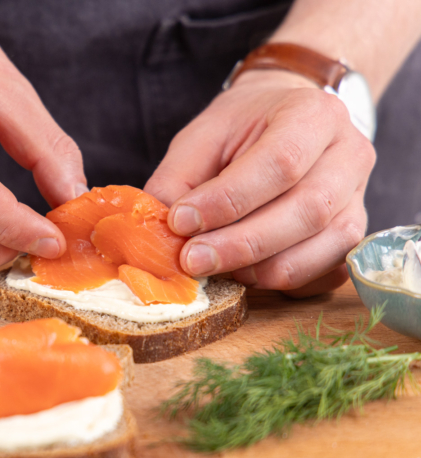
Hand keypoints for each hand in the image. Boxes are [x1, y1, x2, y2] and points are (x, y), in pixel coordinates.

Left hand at [145, 69, 375, 297]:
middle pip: (307, 210)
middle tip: (193, 261)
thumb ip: (178, 180)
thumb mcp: (201, 137)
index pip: (280, 163)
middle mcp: (349, 155)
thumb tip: (158, 233)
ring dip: (262, 269)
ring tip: (217, 267)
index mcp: (314, 114)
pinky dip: (285, 282)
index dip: (228, 200)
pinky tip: (247, 274)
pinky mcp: (354, 236)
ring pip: (323, 247)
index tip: (182, 221)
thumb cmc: (241, 128)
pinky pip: (327, 272)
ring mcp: (360, 198)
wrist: (283, 120)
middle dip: (242, 244)